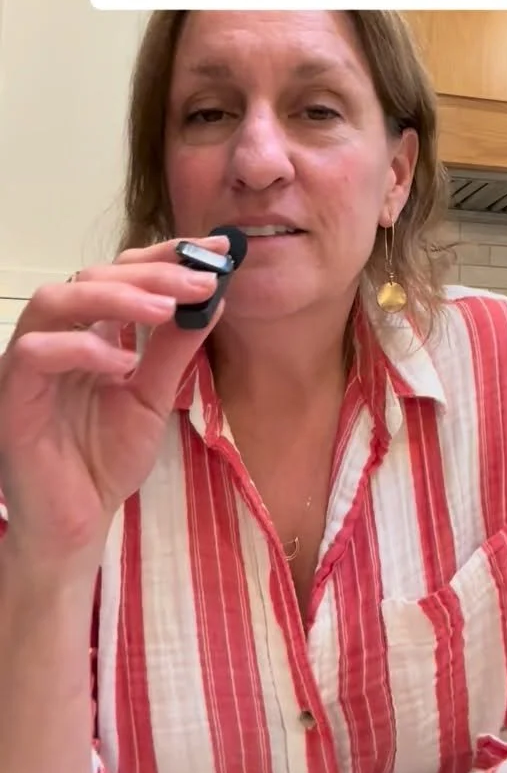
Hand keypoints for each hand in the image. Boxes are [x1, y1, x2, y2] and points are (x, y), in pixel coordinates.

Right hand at [0, 236, 227, 573]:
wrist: (76, 521)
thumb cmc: (105, 458)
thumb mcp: (153, 396)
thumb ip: (174, 349)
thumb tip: (214, 299)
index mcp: (92, 330)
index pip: (124, 273)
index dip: (169, 255)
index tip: (220, 251)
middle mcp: (59, 335)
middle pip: (93, 274)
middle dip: (153, 272)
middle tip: (202, 280)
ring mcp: (31, 361)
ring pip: (57, 299)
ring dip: (115, 296)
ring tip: (165, 309)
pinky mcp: (13, 393)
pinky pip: (36, 351)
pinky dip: (81, 348)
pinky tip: (123, 363)